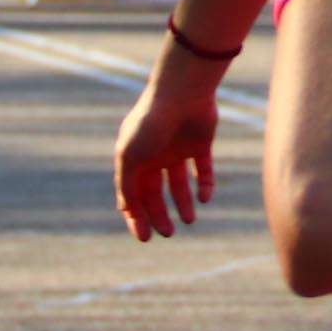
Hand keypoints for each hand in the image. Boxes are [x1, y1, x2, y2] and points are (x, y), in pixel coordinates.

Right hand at [115, 43, 227, 240]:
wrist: (183, 93)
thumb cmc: (151, 123)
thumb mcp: (130, 157)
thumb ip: (127, 185)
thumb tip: (126, 210)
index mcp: (134, 158)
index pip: (133, 194)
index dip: (136, 216)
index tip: (144, 237)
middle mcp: (155, 154)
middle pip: (156, 192)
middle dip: (160, 214)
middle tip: (168, 233)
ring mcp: (177, 148)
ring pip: (180, 183)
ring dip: (184, 203)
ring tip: (189, 220)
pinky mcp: (200, 143)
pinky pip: (203, 169)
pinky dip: (205, 185)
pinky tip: (205, 199)